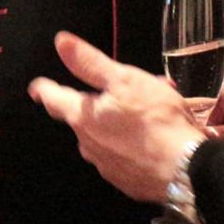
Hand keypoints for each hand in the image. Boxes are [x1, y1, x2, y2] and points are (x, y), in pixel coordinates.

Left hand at [29, 32, 201, 202]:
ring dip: (121, 122)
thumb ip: (90, 62)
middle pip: (85, 118)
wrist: (185, 169)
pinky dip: (134, 143)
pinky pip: (124, 156)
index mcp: (83, 117)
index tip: (38, 87)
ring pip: (107, 136)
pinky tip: (155, 137)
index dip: (46, 89)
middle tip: (127, 89)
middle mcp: (89, 144)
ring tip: (152, 110)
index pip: (55, 99)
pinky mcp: (127, 181)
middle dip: (101, 102)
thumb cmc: (156, 120)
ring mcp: (107, 166)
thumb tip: (61, 42)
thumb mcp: (124, 79)